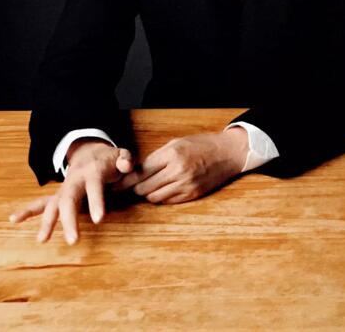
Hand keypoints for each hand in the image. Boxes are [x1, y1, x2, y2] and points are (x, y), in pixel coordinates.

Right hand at [9, 139, 133, 244]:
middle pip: (69, 199)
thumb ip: (126, 160)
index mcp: (93, 171)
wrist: (91, 151)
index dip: (96, 202)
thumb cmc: (110, 159)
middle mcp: (75, 180)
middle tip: (73, 240)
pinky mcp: (58, 195)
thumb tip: (126, 167)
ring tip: (42, 240)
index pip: (94, 187)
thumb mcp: (122, 156)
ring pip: (53, 204)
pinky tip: (14, 219)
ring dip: (47, 221)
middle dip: (68, 220)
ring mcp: (65, 188)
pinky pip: (40, 202)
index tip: (99, 220)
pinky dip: (27, 211)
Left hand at [111, 129, 246, 204]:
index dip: (126, 180)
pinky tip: (165, 189)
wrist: (228, 152)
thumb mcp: (178, 143)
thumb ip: (157, 157)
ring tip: (150, 186)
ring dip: (149, 193)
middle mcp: (178, 170)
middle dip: (136, 188)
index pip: (140, 172)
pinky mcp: (192, 194)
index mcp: (172, 154)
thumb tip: (136, 172)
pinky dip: (162, 197)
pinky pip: (168, 201)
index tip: (115, 185)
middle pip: (144, 188)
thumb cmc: (202, 144)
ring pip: (154, 197)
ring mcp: (186, 184)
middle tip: (131, 187)